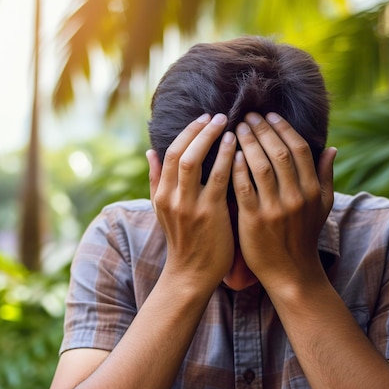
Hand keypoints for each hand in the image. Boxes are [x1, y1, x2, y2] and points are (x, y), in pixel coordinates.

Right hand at [147, 114, 236, 290]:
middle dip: (199, 130)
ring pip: (195, 162)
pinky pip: (218, 179)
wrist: (191, 274)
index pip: (170, 152)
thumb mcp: (162, 209)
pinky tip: (237, 147)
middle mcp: (171, 197)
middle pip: (180, 153)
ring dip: (212, 139)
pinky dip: (226, 159)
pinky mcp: (209, 214)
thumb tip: (150, 151)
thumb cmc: (183, 239)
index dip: (187, 132)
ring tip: (228, 124)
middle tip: (217, 115)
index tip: (203, 117)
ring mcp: (189, 206)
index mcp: (161, 194)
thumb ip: (156, 180)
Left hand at [231, 112, 336, 290]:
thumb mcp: (322, 206)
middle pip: (279, 153)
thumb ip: (325, 176)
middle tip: (248, 115)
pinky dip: (237, 168)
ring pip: (260, 166)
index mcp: (312, 190)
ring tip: (236, 128)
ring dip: (248, 143)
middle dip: (262, 130)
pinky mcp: (254, 221)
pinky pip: (244, 187)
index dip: (283, 128)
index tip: (269, 114)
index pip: (299, 149)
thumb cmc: (304, 235)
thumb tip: (332, 148)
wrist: (291, 272)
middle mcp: (296, 197)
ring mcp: (275, 209)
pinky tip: (229, 154)